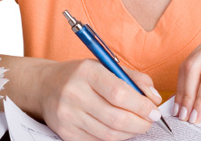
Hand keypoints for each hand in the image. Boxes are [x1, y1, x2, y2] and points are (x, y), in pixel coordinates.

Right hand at [23, 58, 163, 139]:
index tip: (154, 110)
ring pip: (109, 134)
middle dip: (140, 123)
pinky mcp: (65, 132)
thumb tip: (154, 98)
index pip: (119, 93)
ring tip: (137, 125)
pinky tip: (119, 129)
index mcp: (87, 72)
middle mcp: (74, 93)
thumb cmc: (81, 75)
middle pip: (116, 118)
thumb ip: (133, 78)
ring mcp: (68, 115)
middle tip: (149, 120)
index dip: (142, 105)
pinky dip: (114, 138)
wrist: (46, 86)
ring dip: (130, 132)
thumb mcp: (106, 66)